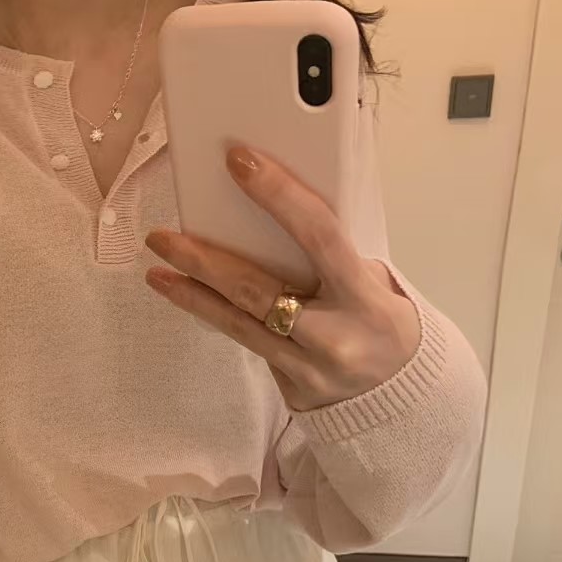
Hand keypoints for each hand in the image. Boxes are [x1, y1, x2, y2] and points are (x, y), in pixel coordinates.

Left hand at [145, 147, 420, 412]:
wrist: (404, 399)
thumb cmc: (385, 325)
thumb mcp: (379, 286)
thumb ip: (334, 257)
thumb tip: (280, 211)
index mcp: (366, 299)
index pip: (319, 235)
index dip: (279, 195)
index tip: (240, 162)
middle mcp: (335, 337)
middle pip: (256, 290)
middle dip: (204, 260)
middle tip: (162, 237)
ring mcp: (309, 369)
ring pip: (239, 325)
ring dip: (192, 296)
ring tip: (157, 273)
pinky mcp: (291, 390)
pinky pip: (249, 345)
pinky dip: (221, 318)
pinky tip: (193, 299)